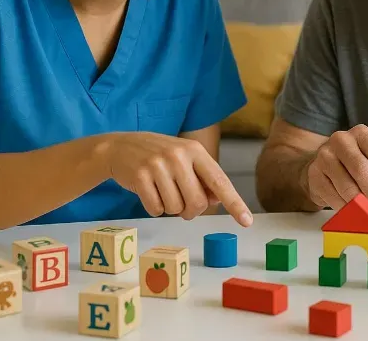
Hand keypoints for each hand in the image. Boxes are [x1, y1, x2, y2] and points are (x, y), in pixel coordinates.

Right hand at [103, 132, 252, 226]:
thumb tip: (217, 199)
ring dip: (170, 208)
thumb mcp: (184, 160)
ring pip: (175, 209)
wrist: (120, 146)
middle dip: (190, 210)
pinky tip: (148, 192)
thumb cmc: (159, 156)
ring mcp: (158, 165)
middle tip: (181, 202)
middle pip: (197, 203)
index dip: (235, 203)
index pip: (220, 181)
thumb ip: (202, 178)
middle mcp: (179, 156)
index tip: (247, 221)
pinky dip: (154, 208)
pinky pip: (156, 210)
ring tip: (161, 190)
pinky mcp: (140, 177)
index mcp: (195, 150)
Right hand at [302, 124, 367, 213]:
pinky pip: (333, 196)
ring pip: (347, 186)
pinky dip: (347, 209)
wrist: (325, 169)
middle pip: (362, 170)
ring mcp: (325, 156)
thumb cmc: (358, 167)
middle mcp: (341, 140)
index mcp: (362, 134)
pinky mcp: (314, 174)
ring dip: (363, 205)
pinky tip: (354, 212)